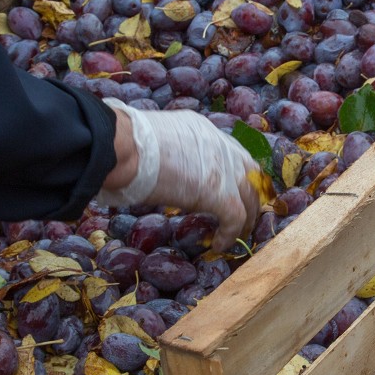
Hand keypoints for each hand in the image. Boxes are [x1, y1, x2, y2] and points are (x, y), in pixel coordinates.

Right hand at [98, 100, 261, 251]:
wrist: (125, 148)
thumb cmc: (125, 144)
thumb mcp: (156, 139)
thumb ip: (167, 151)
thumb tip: (157, 167)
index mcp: (204, 130)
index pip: (232, 152)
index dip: (236, 173)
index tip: (234, 188)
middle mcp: (221, 146)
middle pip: (249, 174)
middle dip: (249, 195)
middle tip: (244, 213)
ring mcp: (225, 170)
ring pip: (248, 197)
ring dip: (246, 218)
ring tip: (237, 233)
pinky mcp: (221, 194)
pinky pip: (235, 218)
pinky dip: (230, 234)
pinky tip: (219, 244)